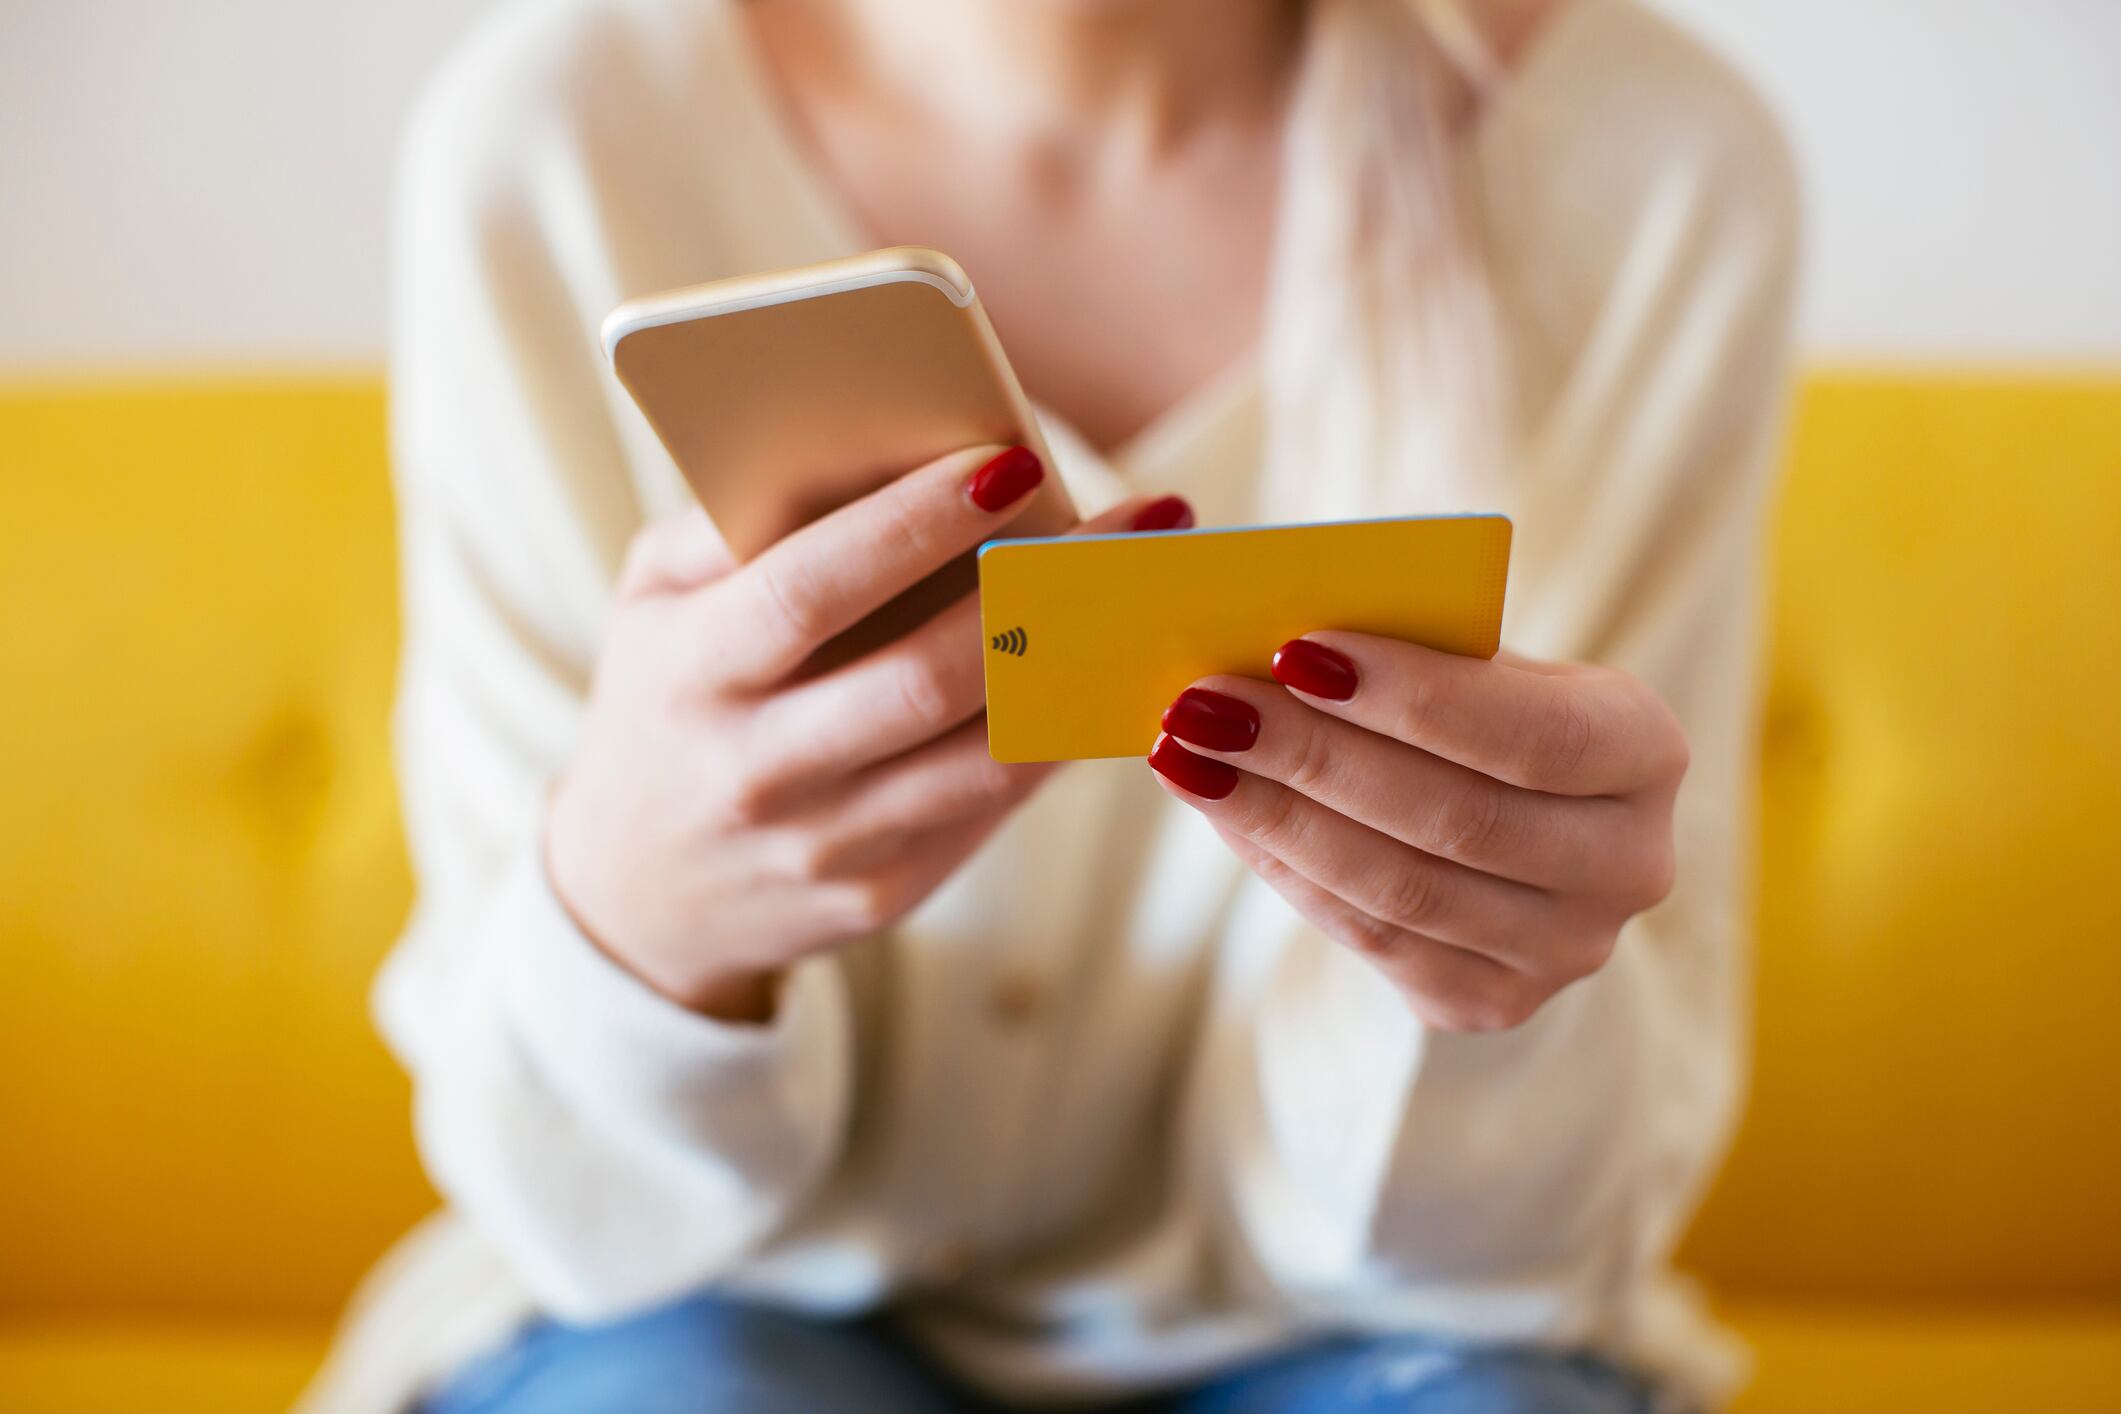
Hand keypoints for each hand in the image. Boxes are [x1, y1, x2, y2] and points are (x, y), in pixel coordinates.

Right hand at [548, 443, 1185, 1020]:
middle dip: (1043, 590)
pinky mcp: (877, 895)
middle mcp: (753, 769)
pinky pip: (990, 806)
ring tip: (1152, 594)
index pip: (811, 587)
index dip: (911, 525)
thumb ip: (731, 526)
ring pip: (984, 754)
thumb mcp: (654, 604)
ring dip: (1081, 670)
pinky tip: (1109, 676)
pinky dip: (1055, 737)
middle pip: (926, 677)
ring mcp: (820, 845)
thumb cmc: (664, 701)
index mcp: (691, 672)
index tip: (1008, 460)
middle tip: (1140, 521)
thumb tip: (870, 447)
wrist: (636, 895)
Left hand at [1146, 633, 1687, 1031]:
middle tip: (1205, 701)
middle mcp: (1628, 865)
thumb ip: (1416, 646)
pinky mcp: (1489, 1003)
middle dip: (1314, 755)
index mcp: (1646, 751)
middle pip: (1454, 820)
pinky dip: (1281, 867)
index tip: (1297, 648)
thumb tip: (1276, 635)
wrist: (1520, 824)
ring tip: (1187, 750)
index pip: (1534, 733)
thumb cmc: (1482, 708)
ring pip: (1399, 890)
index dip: (1415, 698)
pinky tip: (1219, 807)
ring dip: (1275, 816)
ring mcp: (1564, 952)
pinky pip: (1368, 938)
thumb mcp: (1483, 662)